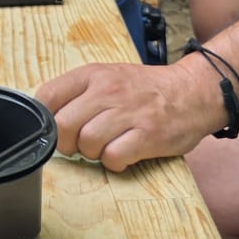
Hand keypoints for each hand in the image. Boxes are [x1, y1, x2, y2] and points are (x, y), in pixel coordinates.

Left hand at [36, 58, 227, 170]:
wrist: (193, 91)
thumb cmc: (145, 89)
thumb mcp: (108, 77)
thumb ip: (78, 93)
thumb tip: (46, 116)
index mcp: (93, 74)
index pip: (48, 95)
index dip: (45, 119)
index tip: (55, 129)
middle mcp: (108, 90)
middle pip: (63, 126)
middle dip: (67, 143)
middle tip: (80, 145)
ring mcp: (128, 113)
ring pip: (87, 144)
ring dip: (92, 153)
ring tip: (106, 147)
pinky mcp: (147, 135)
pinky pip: (113, 158)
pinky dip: (114, 163)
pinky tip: (123, 154)